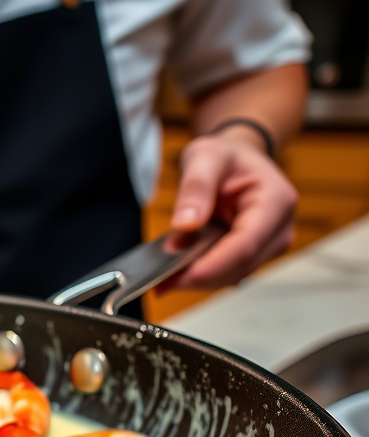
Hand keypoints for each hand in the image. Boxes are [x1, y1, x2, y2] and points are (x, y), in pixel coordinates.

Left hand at [163, 128, 297, 289]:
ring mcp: (268, 247)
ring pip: (229, 277)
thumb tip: (185, 224)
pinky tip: (176, 269)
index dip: (209, 268)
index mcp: (275, 203)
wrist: (237, 160)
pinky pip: (224, 274)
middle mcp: (279, 230)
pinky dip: (199, 274)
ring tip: (163, 273)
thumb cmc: (225, 156)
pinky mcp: (254, 257)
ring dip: (195, 278)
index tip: (174, 278)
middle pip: (237, 269)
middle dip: (196, 277)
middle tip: (157, 280)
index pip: (245, 247)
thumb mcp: (205, 156)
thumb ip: (196, 188)